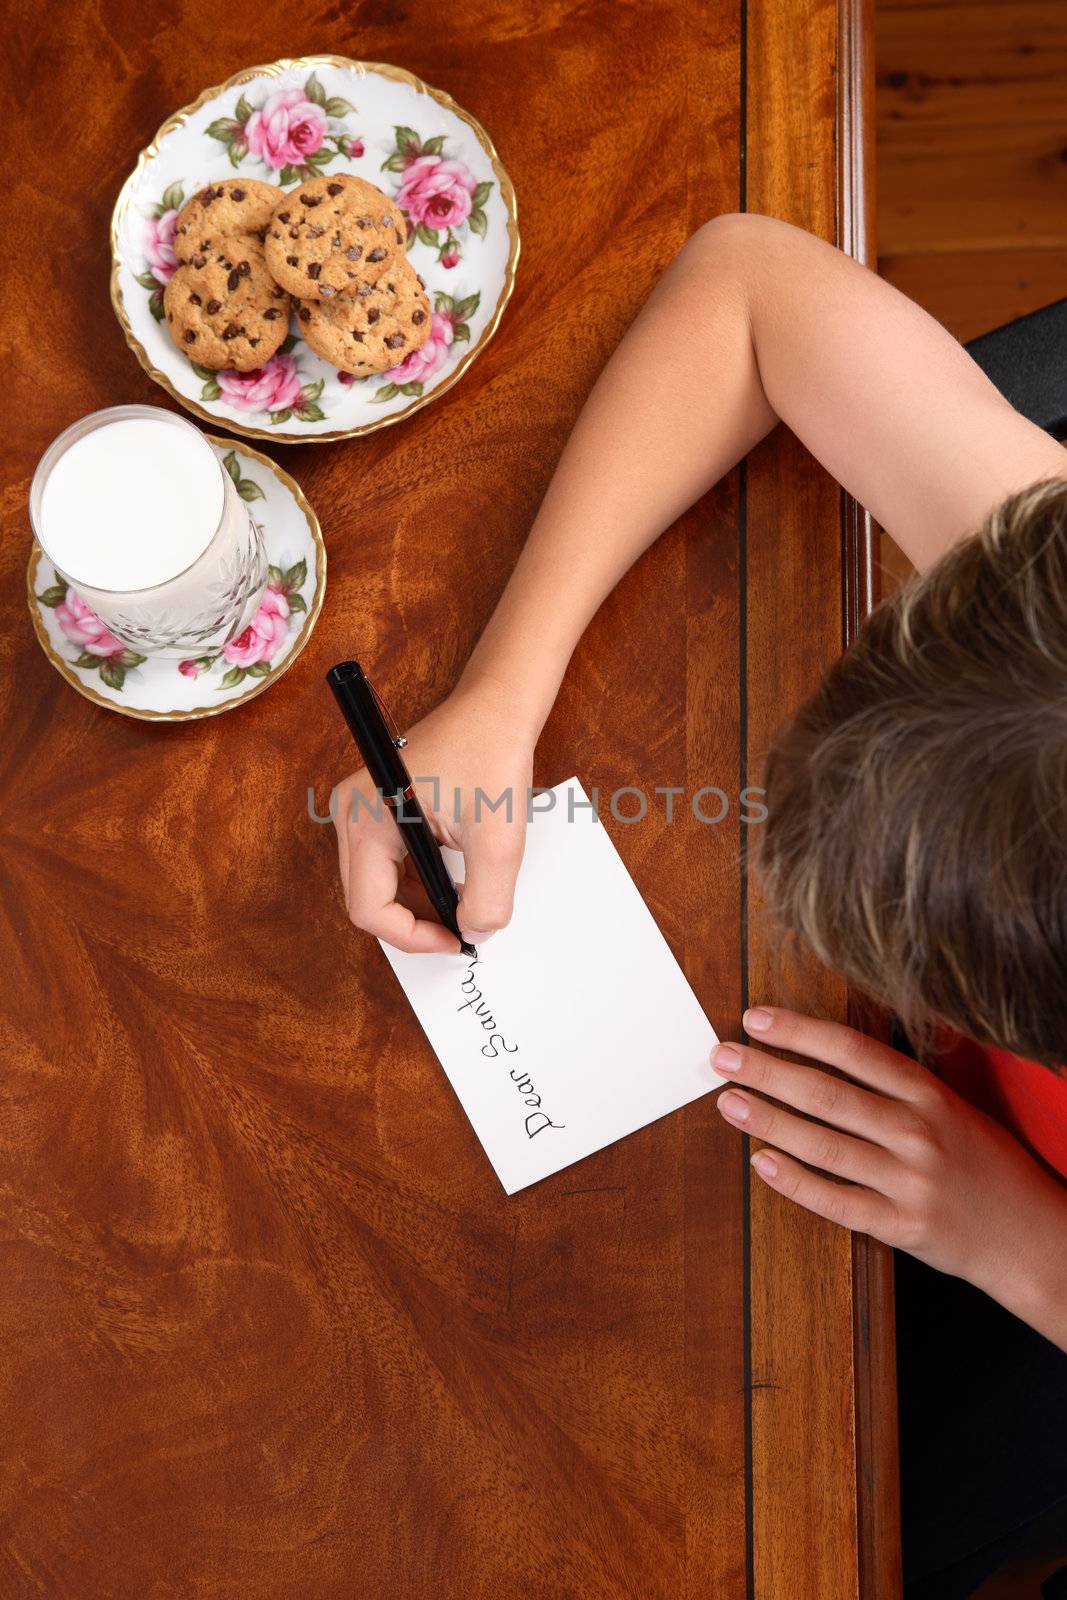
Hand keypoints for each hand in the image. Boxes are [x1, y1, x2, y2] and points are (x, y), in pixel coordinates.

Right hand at [333, 680, 532, 953]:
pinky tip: (455, 878)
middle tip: (461, 929)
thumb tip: (474, 933)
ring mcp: (361, 811)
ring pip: (379, 886)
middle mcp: (352, 815)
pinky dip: (421, 881)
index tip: (455, 940)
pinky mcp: (379, 808)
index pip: (369, 907)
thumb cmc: (492, 755)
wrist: (496, 708)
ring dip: (419, 903)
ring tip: (464, 900)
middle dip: (415, 922)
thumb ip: (487, 897)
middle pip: (368, 899)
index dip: (412, 936)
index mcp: (367, 819)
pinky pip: (390, 864)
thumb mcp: (498, 837)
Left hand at [713, 1007, 1066, 1344]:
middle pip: (827, 1094)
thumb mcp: (951, 1106)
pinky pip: (835, 1201)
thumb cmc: (982, 1162)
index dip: (799, 1032)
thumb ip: (895, 1082)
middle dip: (767, 1071)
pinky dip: (793, 1181)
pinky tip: (760, 1161)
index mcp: (929, 1095)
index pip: (853, 1052)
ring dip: (767, 1121)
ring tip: (728, 1102)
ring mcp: (908, 1183)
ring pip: (823, 1146)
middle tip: (722, 1056)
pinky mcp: (899, 1227)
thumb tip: (821, 1050)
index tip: (755, 1019)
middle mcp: (917, 1133)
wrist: (1029, 1235)